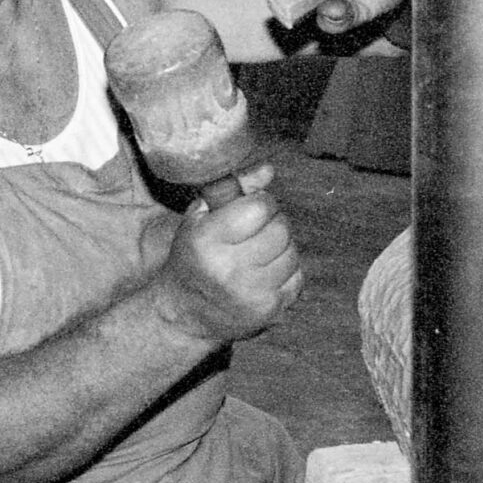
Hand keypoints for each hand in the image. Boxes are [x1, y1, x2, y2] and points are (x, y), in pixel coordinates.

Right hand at [151, 180, 301, 344]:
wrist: (185, 313)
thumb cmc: (193, 257)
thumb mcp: (199, 217)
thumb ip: (233, 188)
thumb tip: (268, 169)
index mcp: (207, 240)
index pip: (260, 208)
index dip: (261, 202)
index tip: (251, 208)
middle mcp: (229, 269)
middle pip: (280, 229)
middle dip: (274, 223)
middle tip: (257, 231)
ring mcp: (251, 293)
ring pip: (292, 253)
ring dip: (282, 248)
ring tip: (260, 253)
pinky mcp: (269, 310)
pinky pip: (297, 278)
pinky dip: (286, 272)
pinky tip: (265, 274)